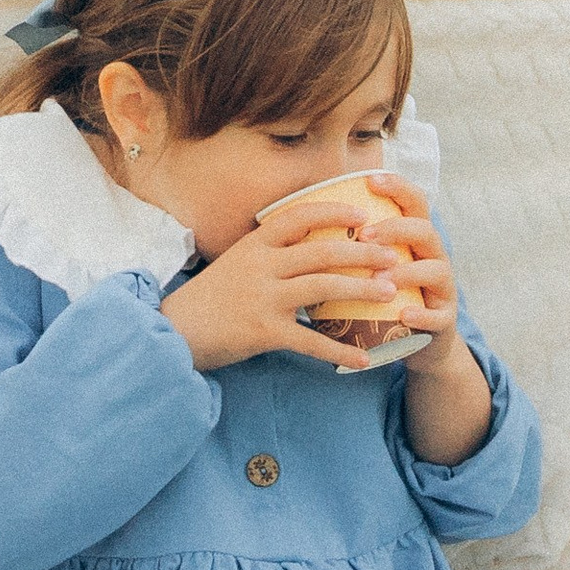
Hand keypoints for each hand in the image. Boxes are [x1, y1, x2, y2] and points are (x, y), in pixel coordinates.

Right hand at [161, 183, 418, 374]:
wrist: (176, 331)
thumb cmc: (211, 297)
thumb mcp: (236, 263)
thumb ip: (269, 253)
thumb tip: (310, 245)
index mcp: (255, 244)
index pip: (299, 216)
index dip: (334, 212)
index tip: (364, 213)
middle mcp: (261, 266)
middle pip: (321, 251)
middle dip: (363, 252)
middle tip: (393, 256)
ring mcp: (262, 298)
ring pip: (322, 287)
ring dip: (361, 290)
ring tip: (389, 293)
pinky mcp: (263, 331)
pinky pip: (310, 340)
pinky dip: (340, 350)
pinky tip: (364, 357)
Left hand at [364, 175, 460, 371]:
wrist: (415, 341)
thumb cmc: (381, 295)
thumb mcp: (369, 265)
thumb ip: (348, 244)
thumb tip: (297, 221)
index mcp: (413, 238)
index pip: (413, 202)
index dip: (397, 187)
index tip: (370, 180)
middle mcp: (432, 256)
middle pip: (425, 230)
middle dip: (396, 229)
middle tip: (364, 236)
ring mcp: (442, 288)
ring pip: (436, 270)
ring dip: (407, 273)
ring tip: (379, 279)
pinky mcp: (444, 320)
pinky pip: (438, 316)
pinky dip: (421, 315)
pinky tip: (403, 315)